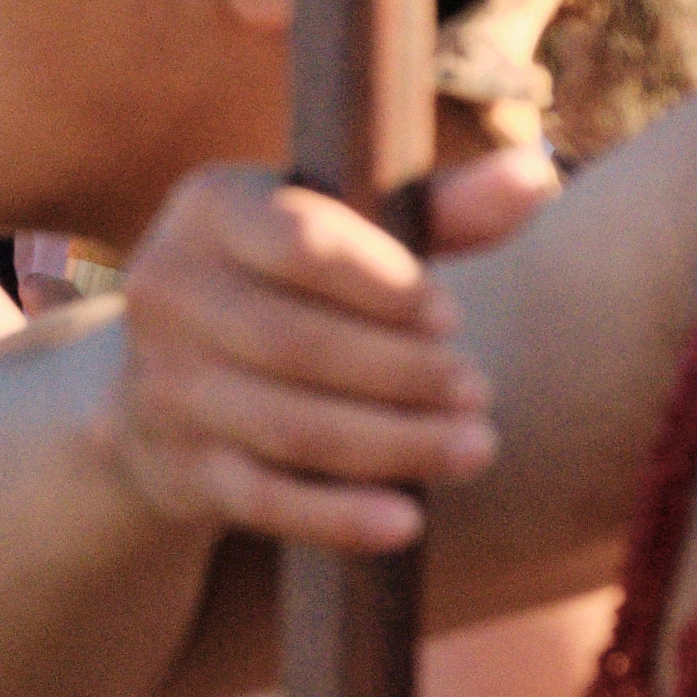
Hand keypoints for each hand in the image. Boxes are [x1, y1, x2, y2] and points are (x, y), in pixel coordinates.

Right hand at [104, 148, 554, 550]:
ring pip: (288, 425)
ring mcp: (162, 384)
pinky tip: (406, 522)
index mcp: (210, 210)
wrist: (171, 379)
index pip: (298, 241)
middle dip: (403, 373)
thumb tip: (535, 175)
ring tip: (474, 448)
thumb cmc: (295, 285)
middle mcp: (165, 290)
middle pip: (297, 343)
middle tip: (479, 392)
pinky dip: (336, 517)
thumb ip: (441, 208)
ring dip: (394, 444)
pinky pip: (261, 499)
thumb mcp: (349, 232)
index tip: (448, 317)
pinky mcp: (175, 465)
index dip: (382, 284)